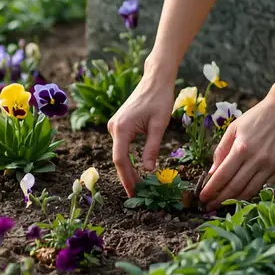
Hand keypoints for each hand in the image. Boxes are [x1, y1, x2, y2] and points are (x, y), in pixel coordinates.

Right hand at [107, 73, 175, 196]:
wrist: (155, 79)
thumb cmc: (160, 99)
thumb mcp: (159, 126)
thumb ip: (152, 149)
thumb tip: (147, 171)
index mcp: (122, 128)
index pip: (120, 160)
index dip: (126, 178)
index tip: (133, 192)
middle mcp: (114, 128)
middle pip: (118, 159)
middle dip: (128, 177)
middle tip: (138, 194)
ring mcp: (115, 126)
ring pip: (119, 153)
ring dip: (129, 169)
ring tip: (139, 185)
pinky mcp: (119, 125)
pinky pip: (122, 146)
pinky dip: (129, 159)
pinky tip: (137, 170)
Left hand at [199, 94, 274, 207]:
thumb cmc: (256, 117)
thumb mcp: (233, 129)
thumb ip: (221, 151)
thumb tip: (212, 173)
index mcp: (241, 148)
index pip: (222, 176)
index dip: (211, 190)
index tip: (202, 198)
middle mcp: (257, 159)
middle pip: (235, 187)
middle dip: (220, 200)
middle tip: (209, 207)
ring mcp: (271, 165)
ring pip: (250, 191)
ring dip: (235, 200)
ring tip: (223, 204)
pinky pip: (264, 186)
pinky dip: (252, 192)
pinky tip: (242, 194)